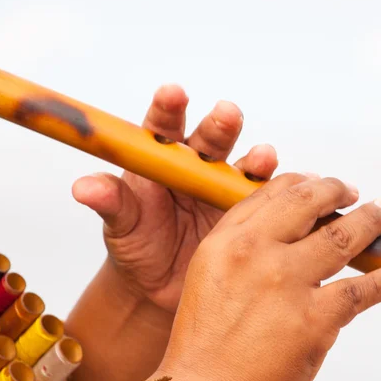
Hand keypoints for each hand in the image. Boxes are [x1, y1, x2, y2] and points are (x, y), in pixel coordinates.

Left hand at [72, 85, 277, 312]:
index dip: (168, 108)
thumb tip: (83, 186)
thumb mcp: (121, 226)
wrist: (161, 287)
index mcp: (160, 162)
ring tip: (262, 157)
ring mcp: (223, 191)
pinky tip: (297, 187)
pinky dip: (281, 193)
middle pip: (210, 139)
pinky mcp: (247, 214)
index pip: (163, 127)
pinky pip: (266, 200)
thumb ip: (111, 202)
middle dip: (219, 126)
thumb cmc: (137, 247)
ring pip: (242, 167)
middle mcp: (195, 169)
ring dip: (254, 159)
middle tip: (227, 115)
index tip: (173, 94)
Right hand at [151, 174, 380, 380]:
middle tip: (354, 191)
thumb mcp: (208, 277)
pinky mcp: (314, 320)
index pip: (272, 192)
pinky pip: (359, 290)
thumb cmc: (203, 340)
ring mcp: (287, 283)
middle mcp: (255, 253)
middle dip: (337, 190)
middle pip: (308, 203)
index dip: (303, 182)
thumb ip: (243, 248)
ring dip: (371, 220)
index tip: (320, 185)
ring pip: (342, 236)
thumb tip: (291, 233)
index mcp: (225, 241)